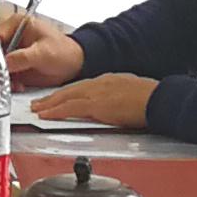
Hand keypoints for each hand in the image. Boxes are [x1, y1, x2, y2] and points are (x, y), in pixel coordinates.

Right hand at [3, 14, 83, 87]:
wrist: (75, 65)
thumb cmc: (64, 50)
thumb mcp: (43, 53)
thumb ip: (22, 57)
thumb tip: (4, 63)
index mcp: (16, 24)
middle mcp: (12, 37)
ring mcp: (13, 52)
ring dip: (0, 76)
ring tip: (11, 83)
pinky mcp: (15, 66)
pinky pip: (4, 75)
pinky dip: (8, 82)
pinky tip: (17, 85)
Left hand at [29, 70, 151, 127]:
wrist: (159, 99)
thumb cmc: (152, 99)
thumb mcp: (131, 94)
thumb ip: (118, 99)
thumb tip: (114, 107)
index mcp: (108, 81)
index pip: (82, 87)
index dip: (67, 93)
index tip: (57, 98)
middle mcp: (99, 84)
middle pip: (70, 90)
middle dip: (52, 97)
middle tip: (38, 103)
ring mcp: (97, 93)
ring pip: (66, 97)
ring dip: (49, 103)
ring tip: (36, 109)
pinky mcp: (97, 105)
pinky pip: (70, 107)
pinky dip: (56, 111)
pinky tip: (46, 115)